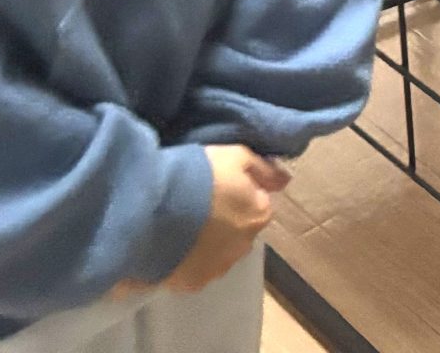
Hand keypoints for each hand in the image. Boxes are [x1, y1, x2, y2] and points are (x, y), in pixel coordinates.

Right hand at [124, 145, 289, 297]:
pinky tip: (171, 245)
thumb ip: (264, 169)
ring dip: (206, 243)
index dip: (237, 193)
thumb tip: (285, 180)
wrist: (154, 208)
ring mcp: (218, 269)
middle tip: (198, 204)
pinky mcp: (192, 284)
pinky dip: (187, 260)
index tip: (216, 186)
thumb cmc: (199, 175)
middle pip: (239, 231)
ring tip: (181, 225)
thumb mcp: (236, 156)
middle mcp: (245, 246)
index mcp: (259, 214)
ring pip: (217, 254)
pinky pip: (193, 270)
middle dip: (225, 221)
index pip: (257, 204)